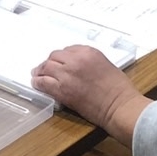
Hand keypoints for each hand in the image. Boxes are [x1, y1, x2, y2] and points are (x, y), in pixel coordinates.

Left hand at [31, 45, 149, 143]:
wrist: (120, 106)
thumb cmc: (119, 90)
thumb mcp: (105, 65)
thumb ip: (89, 62)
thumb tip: (77, 66)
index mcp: (88, 52)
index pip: (67, 49)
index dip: (62, 57)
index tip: (60, 62)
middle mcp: (75, 60)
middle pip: (54, 57)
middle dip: (50, 62)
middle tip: (46, 68)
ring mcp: (67, 74)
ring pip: (46, 67)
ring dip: (41, 71)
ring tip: (37, 75)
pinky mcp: (62, 90)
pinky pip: (43, 83)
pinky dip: (38, 82)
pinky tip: (36, 83)